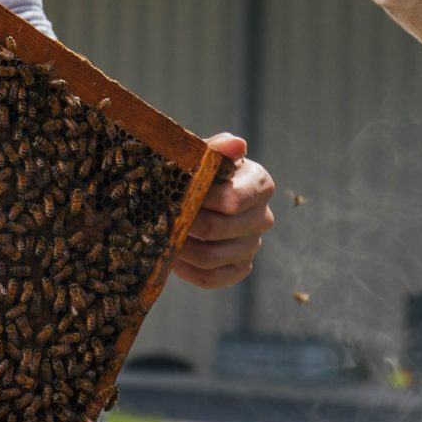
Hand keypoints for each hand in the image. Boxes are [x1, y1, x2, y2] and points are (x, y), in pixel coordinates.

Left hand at [172, 135, 275, 289]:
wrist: (199, 195)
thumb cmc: (201, 171)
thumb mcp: (205, 155)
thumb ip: (216, 149)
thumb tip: (236, 143)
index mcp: (260, 184)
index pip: (233, 200)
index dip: (201, 200)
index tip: (177, 194)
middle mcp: (262, 217)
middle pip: (218, 229)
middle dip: (185, 223)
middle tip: (160, 217)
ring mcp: (252, 246)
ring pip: (211, 257)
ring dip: (180, 248)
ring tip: (159, 238)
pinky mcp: (240, 268)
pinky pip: (211, 278)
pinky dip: (186, 270)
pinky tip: (171, 257)